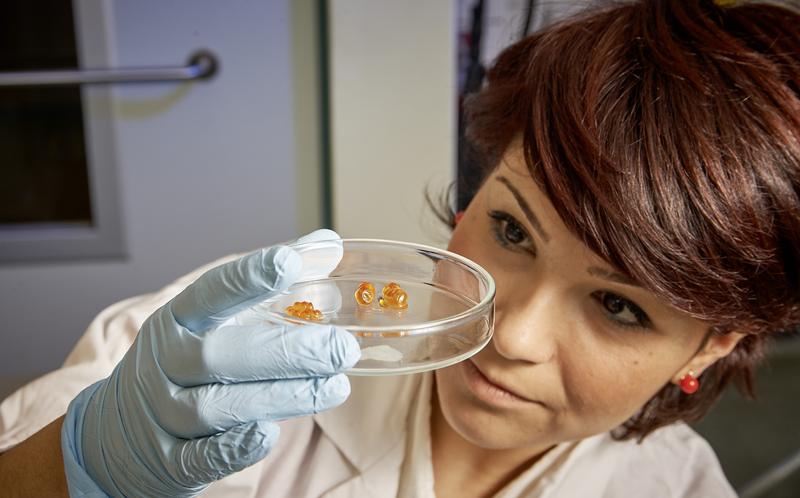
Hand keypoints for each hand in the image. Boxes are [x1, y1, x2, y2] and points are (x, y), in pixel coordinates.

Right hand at [61, 230, 359, 496]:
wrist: (116, 435)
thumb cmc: (181, 365)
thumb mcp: (211, 322)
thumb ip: (269, 286)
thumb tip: (328, 246)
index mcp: (176, 321)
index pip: (209, 293)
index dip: (248, 276)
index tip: (290, 261)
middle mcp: (163, 364)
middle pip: (218, 355)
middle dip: (286, 351)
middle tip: (342, 348)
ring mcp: (161, 415)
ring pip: (216, 406)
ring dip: (281, 397)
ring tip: (335, 387)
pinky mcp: (167, 461)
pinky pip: (200, 457)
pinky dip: (234, 447)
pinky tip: (270, 434)